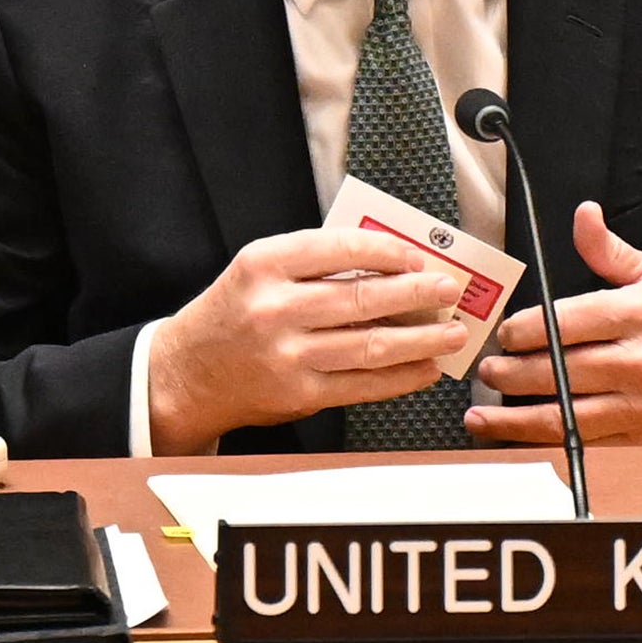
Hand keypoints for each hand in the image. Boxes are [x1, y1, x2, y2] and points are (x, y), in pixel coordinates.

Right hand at [146, 227, 467, 453]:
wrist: (189, 372)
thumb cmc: (234, 312)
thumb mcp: (259, 271)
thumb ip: (314, 264)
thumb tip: (391, 265)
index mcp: (264, 264)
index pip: (339, 248)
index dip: (386, 251)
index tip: (417, 254)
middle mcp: (275, 309)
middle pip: (362, 298)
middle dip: (416, 293)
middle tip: (450, 290)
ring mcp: (288, 356)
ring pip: (370, 345)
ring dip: (421, 339)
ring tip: (453, 333)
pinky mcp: (300, 394)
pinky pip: (363, 385)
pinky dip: (401, 377)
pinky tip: (425, 368)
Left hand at [469, 201, 641, 445]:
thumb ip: (610, 250)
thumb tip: (582, 215)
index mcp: (638, 314)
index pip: (569, 322)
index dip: (527, 329)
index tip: (504, 333)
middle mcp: (639, 361)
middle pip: (560, 370)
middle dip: (513, 373)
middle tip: (485, 370)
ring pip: (568, 416)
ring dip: (518, 418)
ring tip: (483, 414)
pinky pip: (590, 446)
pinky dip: (551, 445)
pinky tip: (522, 441)